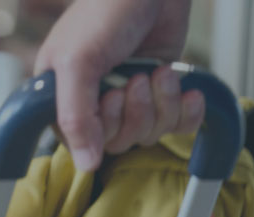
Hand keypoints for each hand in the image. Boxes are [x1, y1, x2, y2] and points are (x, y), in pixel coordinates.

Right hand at [33, 0, 201, 171]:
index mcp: (63, 94)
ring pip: (147, 134)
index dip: (103, 127)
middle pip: (117, 142)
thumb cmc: (106, 11)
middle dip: (136, 112)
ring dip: (162, 105)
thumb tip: (85, 164)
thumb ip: (75, 115)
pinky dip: (186, 113)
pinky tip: (189, 92)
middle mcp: (96, 100)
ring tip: (161, 72)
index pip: (80, 141)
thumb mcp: (78, 61)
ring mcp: (131, 97)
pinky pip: (175, 125)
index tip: (112, 95)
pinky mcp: (162, 92)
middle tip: (139, 79)